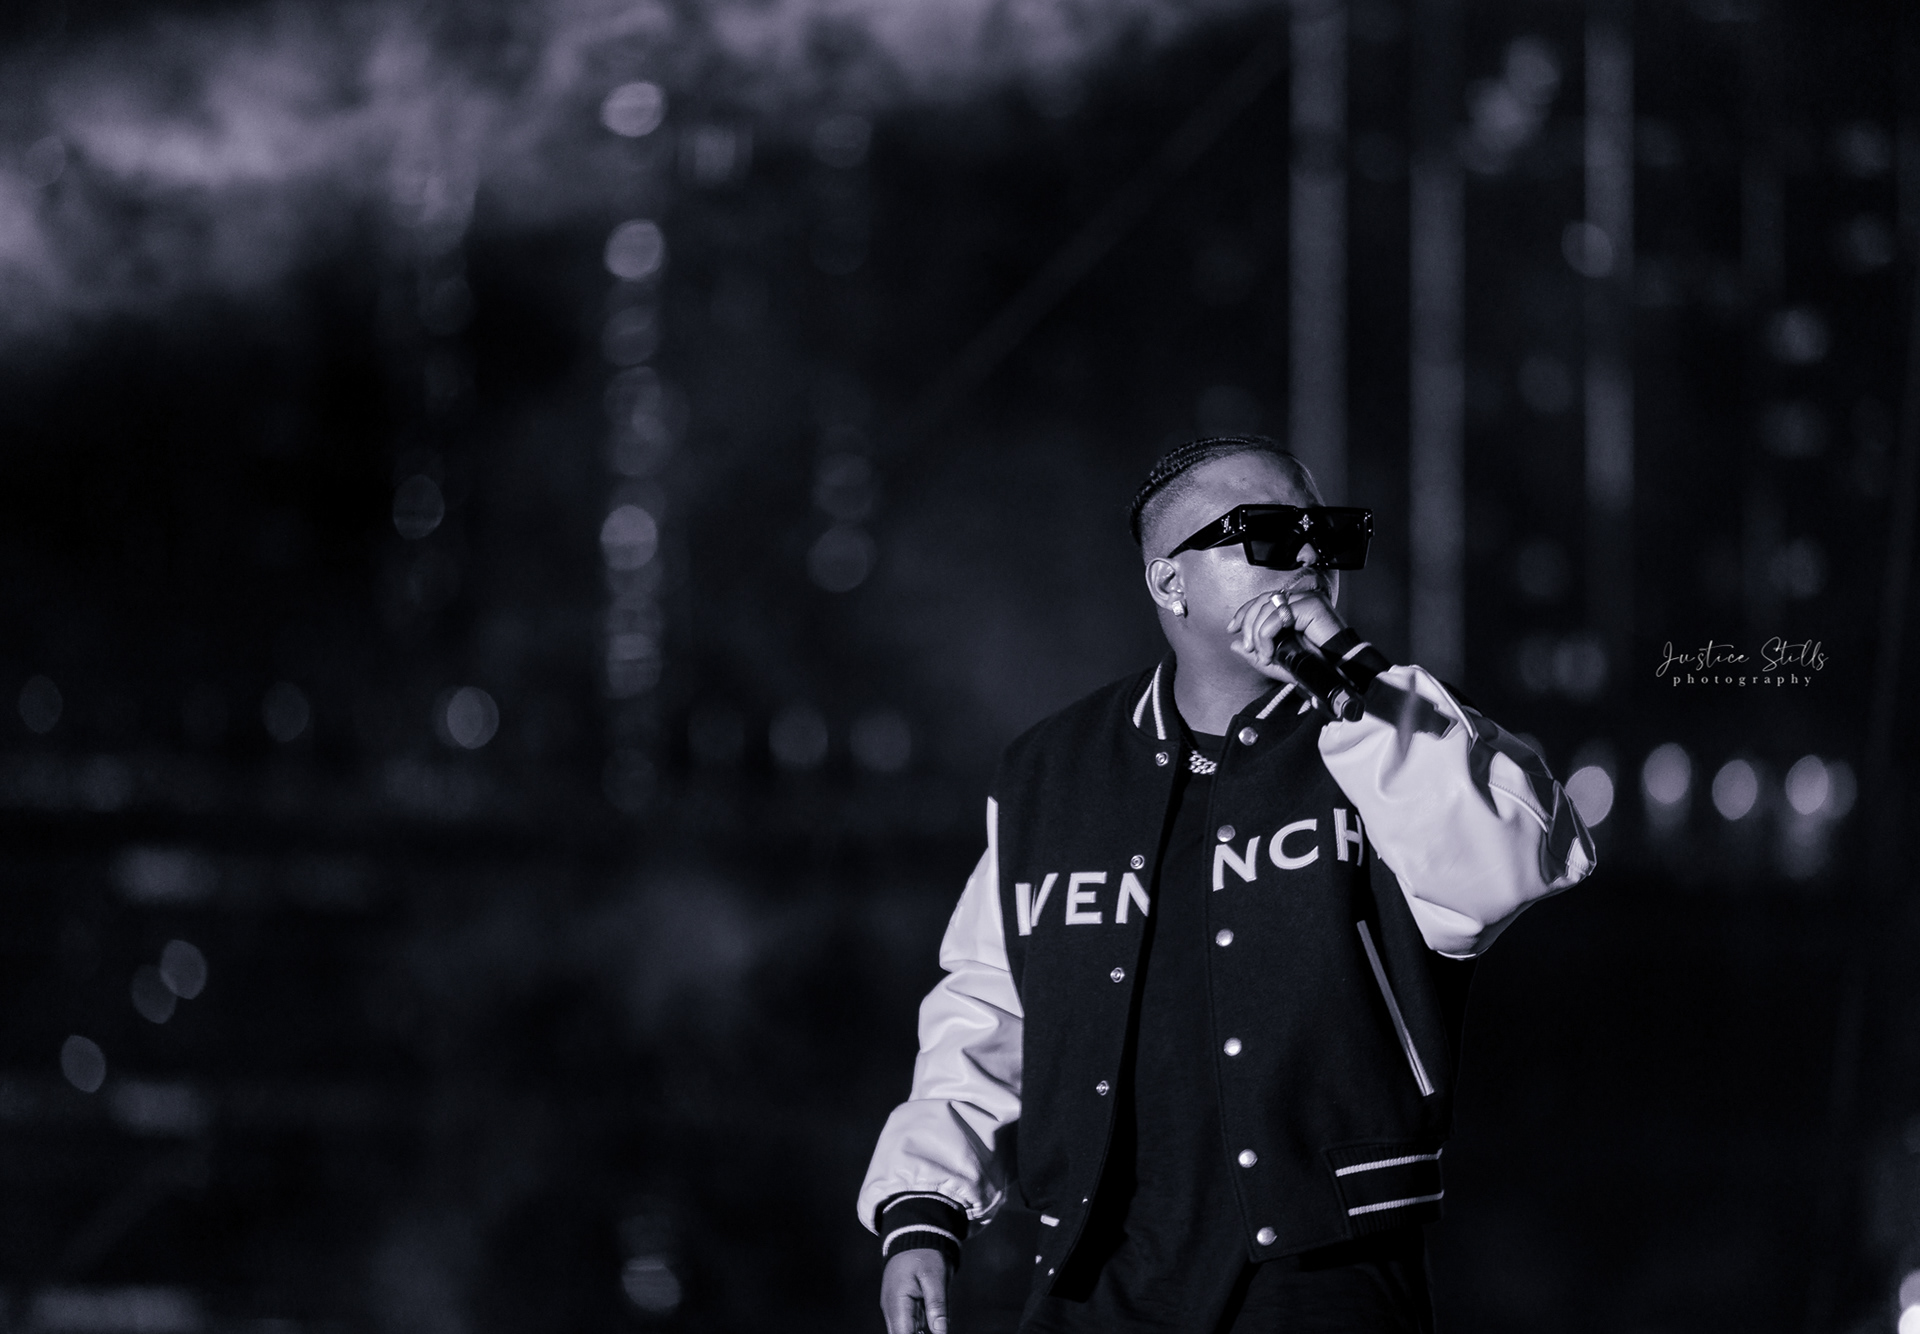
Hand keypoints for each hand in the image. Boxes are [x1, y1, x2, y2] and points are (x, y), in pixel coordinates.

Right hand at [881, 1249, 953, 1333]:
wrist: (914, 1235)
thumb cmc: (925, 1253)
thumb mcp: (935, 1276)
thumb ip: (936, 1304)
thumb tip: (940, 1333)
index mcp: (896, 1302)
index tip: (935, 1332)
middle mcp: (891, 1308)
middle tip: (936, 1327)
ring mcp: (894, 1307)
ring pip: (905, 1331)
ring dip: (918, 1332)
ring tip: (933, 1318)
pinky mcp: (901, 1305)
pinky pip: (908, 1323)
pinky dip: (918, 1327)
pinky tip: (932, 1321)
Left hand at [1226, 586, 1348, 673]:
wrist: (1338, 673)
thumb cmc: (1313, 667)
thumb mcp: (1277, 662)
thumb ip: (1255, 653)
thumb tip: (1233, 645)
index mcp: (1293, 607)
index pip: (1262, 600)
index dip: (1244, 612)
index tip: (1231, 629)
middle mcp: (1300, 598)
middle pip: (1262, 600)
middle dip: (1248, 624)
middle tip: (1248, 647)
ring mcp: (1307, 599)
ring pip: (1267, 607)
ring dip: (1257, 634)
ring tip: (1262, 656)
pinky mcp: (1312, 605)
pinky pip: (1277, 615)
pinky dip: (1266, 635)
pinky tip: (1269, 653)